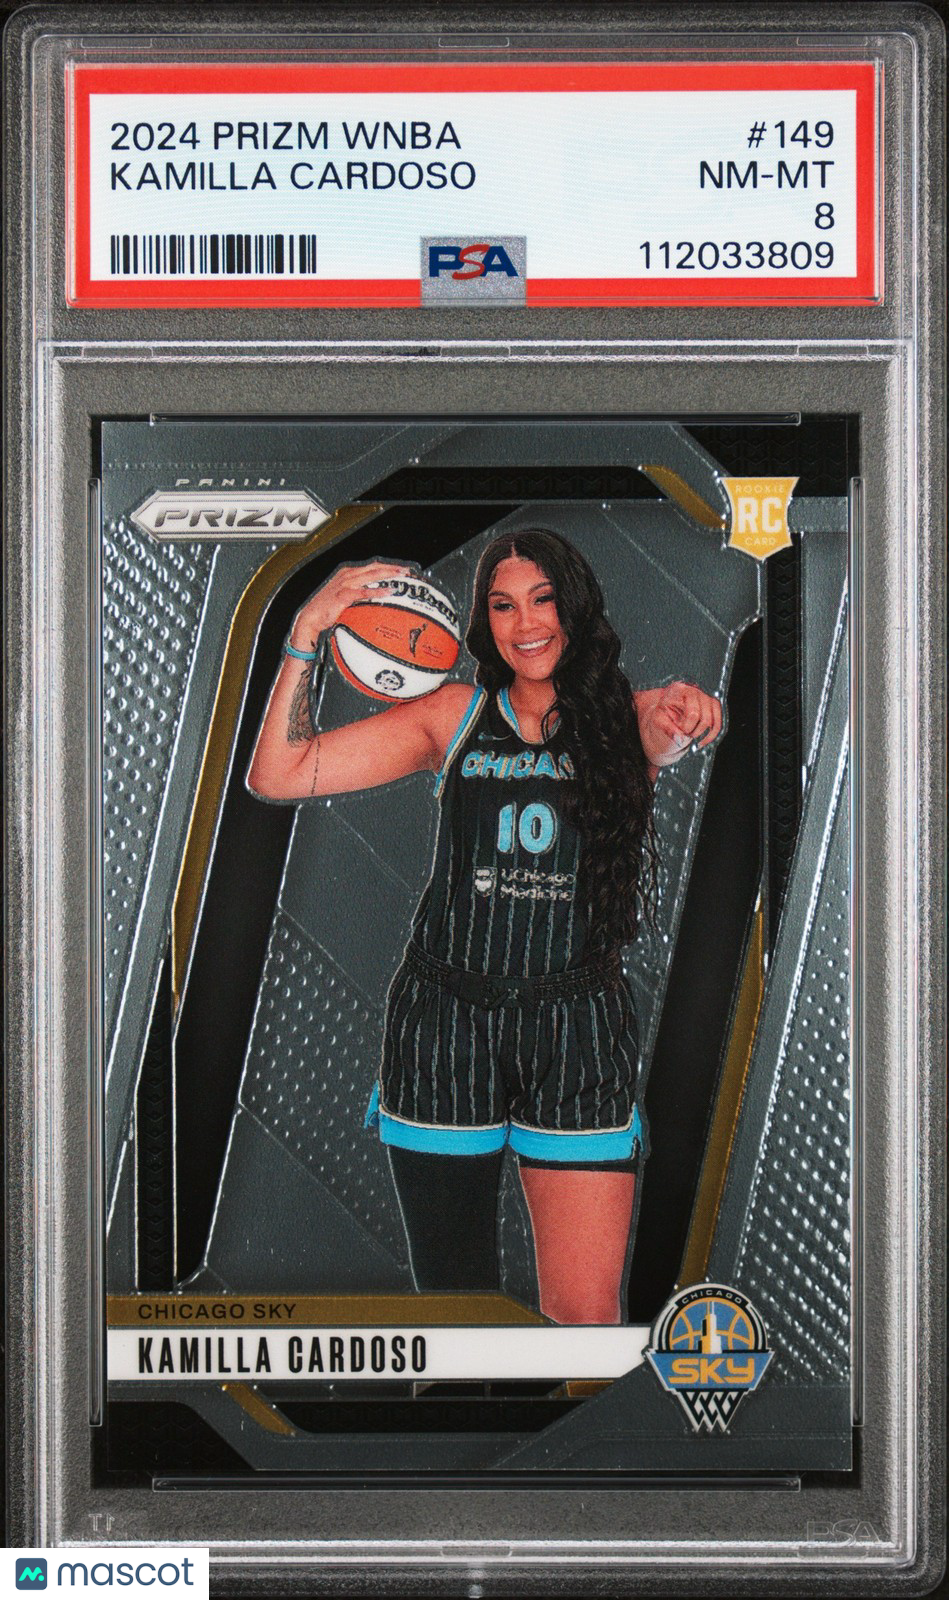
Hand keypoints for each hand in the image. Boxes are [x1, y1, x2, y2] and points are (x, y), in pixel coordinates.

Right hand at [289, 560, 413, 651]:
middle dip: (392, 568)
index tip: (402, 569)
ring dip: (388, 574)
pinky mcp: (343, 595)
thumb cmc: (327, 610)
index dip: (388, 566)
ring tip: (402, 576)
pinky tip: (389, 591)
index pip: (372, 566)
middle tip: (408, 571)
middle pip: (374, 567)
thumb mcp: (345, 598)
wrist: (311, 617)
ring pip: (371, 575)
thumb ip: (359, 595)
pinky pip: (363, 591)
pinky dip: (377, 590)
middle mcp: (347, 575)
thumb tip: (376, 599)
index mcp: (348, 573)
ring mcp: (345, 584)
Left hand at [634, 681, 723, 768]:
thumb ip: (666, 727)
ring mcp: (706, 697)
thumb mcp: (658, 719)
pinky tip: (702, 742)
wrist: (667, 707)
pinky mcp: (713, 705)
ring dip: (701, 733)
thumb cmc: (663, 712)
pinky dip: (711, 735)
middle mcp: (696, 691)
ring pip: (712, 722)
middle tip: (683, 732)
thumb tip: (679, 738)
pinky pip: (718, 723)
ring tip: (689, 734)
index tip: (678, 729)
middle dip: (693, 731)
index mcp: (681, 691)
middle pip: (704, 719)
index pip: (693, 713)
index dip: (687, 727)